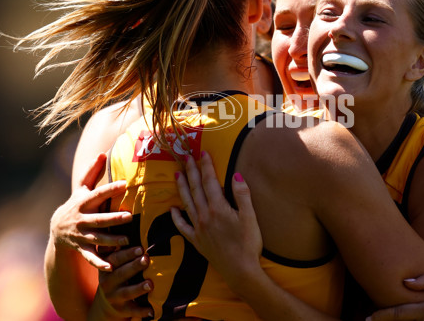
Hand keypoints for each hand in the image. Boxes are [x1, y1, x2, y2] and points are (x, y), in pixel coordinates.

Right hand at [50, 153, 132, 269]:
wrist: (57, 229)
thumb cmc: (77, 204)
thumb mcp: (82, 189)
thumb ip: (92, 172)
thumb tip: (102, 153)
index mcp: (83, 202)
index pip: (98, 194)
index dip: (110, 189)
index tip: (124, 183)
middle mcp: (81, 219)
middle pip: (99, 218)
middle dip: (113, 218)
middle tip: (129, 216)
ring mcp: (81, 235)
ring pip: (97, 238)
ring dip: (111, 240)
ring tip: (126, 241)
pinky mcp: (81, 248)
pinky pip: (90, 257)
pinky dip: (99, 262)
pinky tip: (111, 267)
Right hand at [90, 246, 153, 320]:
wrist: (106, 305)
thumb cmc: (116, 275)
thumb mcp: (113, 263)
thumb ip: (118, 247)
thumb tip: (126, 218)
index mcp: (107, 268)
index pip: (115, 259)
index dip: (126, 253)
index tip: (139, 248)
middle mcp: (108, 282)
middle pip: (120, 274)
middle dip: (133, 266)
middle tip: (146, 259)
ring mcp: (114, 297)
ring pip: (126, 292)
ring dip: (138, 288)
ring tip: (150, 284)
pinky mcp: (121, 310)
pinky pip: (132, 311)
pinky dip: (142, 311)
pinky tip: (152, 310)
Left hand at [171, 151, 262, 289]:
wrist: (241, 271)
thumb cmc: (249, 244)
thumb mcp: (250, 218)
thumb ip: (242, 195)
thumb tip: (236, 175)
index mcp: (218, 208)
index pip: (210, 182)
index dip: (206, 166)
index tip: (203, 153)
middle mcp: (205, 216)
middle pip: (196, 189)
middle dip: (191, 171)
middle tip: (187, 158)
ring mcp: (199, 229)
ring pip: (187, 203)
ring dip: (182, 188)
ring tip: (177, 175)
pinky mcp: (197, 241)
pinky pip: (183, 226)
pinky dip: (176, 217)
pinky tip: (172, 209)